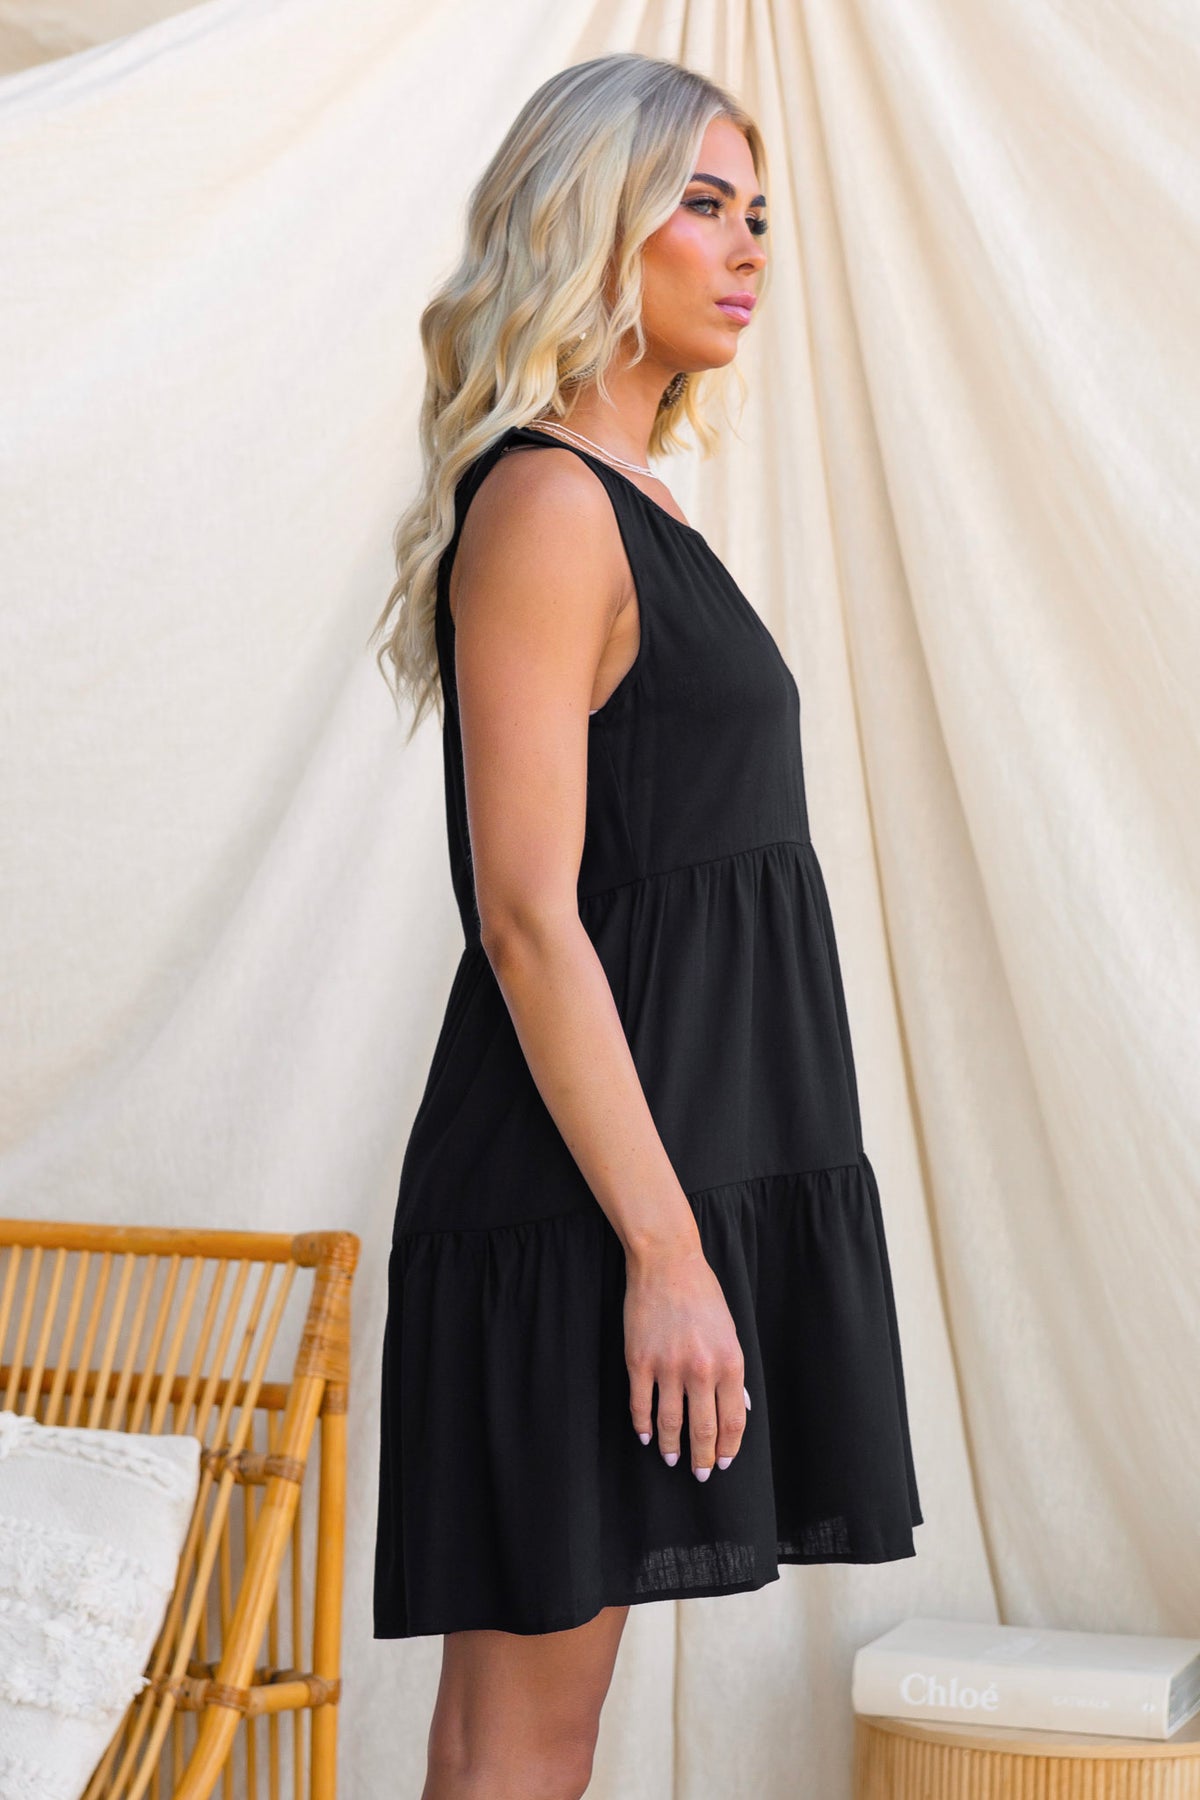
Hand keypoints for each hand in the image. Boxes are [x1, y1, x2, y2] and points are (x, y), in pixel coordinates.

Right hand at [624, 1240, 747, 1478]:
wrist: (667, 1263)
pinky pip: (641, 1404)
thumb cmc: (702, 1294)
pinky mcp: (639, 1361)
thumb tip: (740, 1407)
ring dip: (671, 1447)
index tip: (723, 1462)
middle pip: (704, 1429)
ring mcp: (668, 1366)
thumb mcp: (730, 1331)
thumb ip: (733, 1372)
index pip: (733, 1420)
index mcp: (730, 1362)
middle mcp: (701, 1369)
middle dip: (702, 1458)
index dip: (728, 1447)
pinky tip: (645, 1435)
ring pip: (670, 1423)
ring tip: (672, 1459)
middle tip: (699, 1474)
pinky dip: (642, 1425)